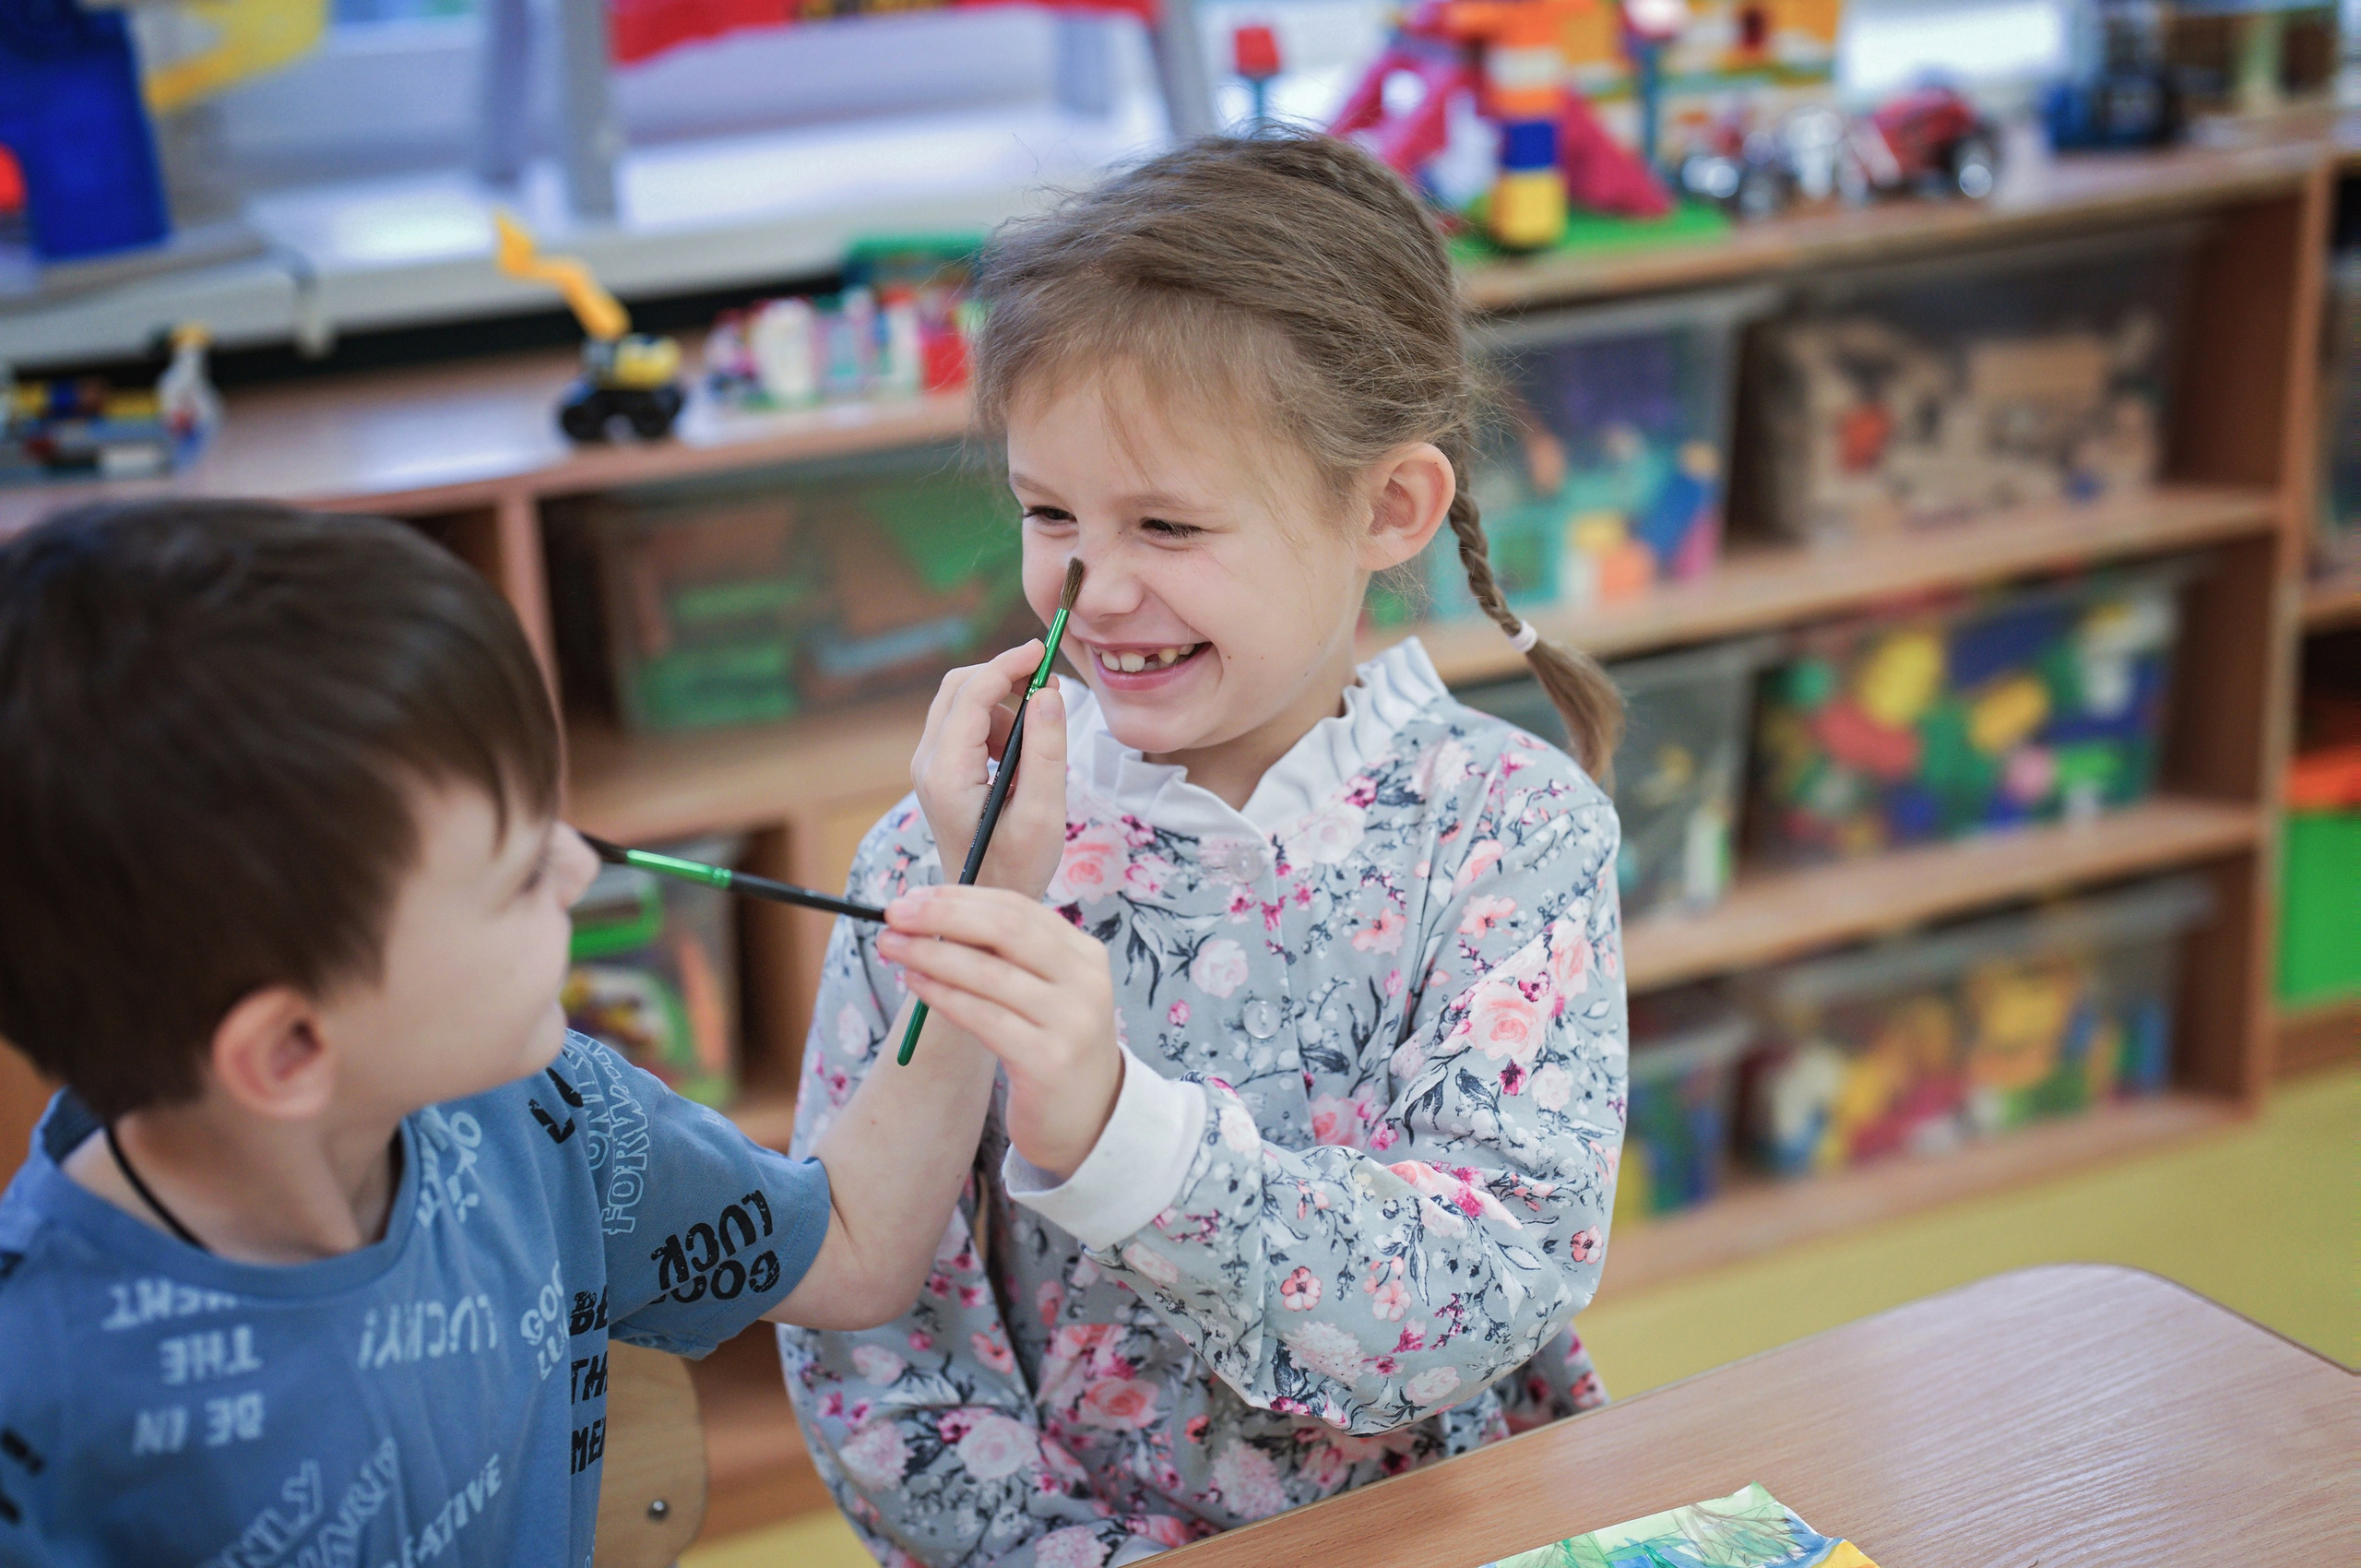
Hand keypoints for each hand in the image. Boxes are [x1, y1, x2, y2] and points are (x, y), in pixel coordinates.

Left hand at [878, 886, 1120, 1180]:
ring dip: (931, 954)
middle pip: (1006, 930)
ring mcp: (1071, 1021)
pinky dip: (942, 995)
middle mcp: (1085, 982)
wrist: (1090, 1119)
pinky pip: (982, 1017)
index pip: (1018, 908)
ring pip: (988, 973)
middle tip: (895, 914)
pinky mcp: (1047, 1060)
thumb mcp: (1044, 993)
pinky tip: (916, 983)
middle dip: (943, 915)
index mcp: (1085, 955)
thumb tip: (931, 916)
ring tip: (893, 946)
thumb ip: (1006, 957)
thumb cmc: (1051, 1046)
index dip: (961, 898)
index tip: (913, 897)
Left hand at [910, 644, 1068, 899]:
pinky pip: (965, 726)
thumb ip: (1047, 751)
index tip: (1045, 652)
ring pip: (961, 703)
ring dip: (1004, 708)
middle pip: (958, 688)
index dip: (1009, 665)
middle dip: (1004, 678)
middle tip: (1049, 687)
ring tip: (1035, 750)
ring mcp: (929, 765)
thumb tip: (1049, 692)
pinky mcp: (939, 770)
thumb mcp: (1043, 813)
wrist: (984, 901)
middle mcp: (928, 762)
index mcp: (947, 771)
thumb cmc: (1017, 866)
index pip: (973, 693)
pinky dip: (996, 726)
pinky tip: (1019, 760)